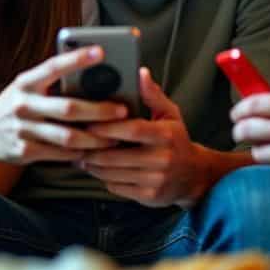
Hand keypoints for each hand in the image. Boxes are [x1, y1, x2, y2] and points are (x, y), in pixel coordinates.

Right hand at [0, 45, 125, 164]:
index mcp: (27, 82)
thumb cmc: (17, 104)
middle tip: (122, 111)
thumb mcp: (28, 86)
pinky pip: (59, 154)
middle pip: (68, 108)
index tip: (101, 51)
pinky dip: (80, 154)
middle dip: (99, 110)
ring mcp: (23, 129)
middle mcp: (23, 104)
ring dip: (95, 139)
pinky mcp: (24, 151)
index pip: (54, 66)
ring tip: (115, 138)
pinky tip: (94, 152)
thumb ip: (54, 82)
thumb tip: (95, 77)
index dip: (77, 59)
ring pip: (68, 136)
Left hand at [81, 68, 209, 206]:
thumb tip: (140, 73)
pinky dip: (103, 178)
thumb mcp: (170, 114)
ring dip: (93, 165)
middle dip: (93, 149)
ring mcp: (155, 180)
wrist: (193, 175)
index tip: (89, 123)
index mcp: (166, 135)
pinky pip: (117, 187)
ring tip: (82, 155)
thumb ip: (153, 95)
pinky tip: (97, 169)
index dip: (107, 127)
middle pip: (117, 155)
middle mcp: (162, 158)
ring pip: (113, 173)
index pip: (132, 130)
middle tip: (76, 142)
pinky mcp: (148, 196)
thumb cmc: (176, 140)